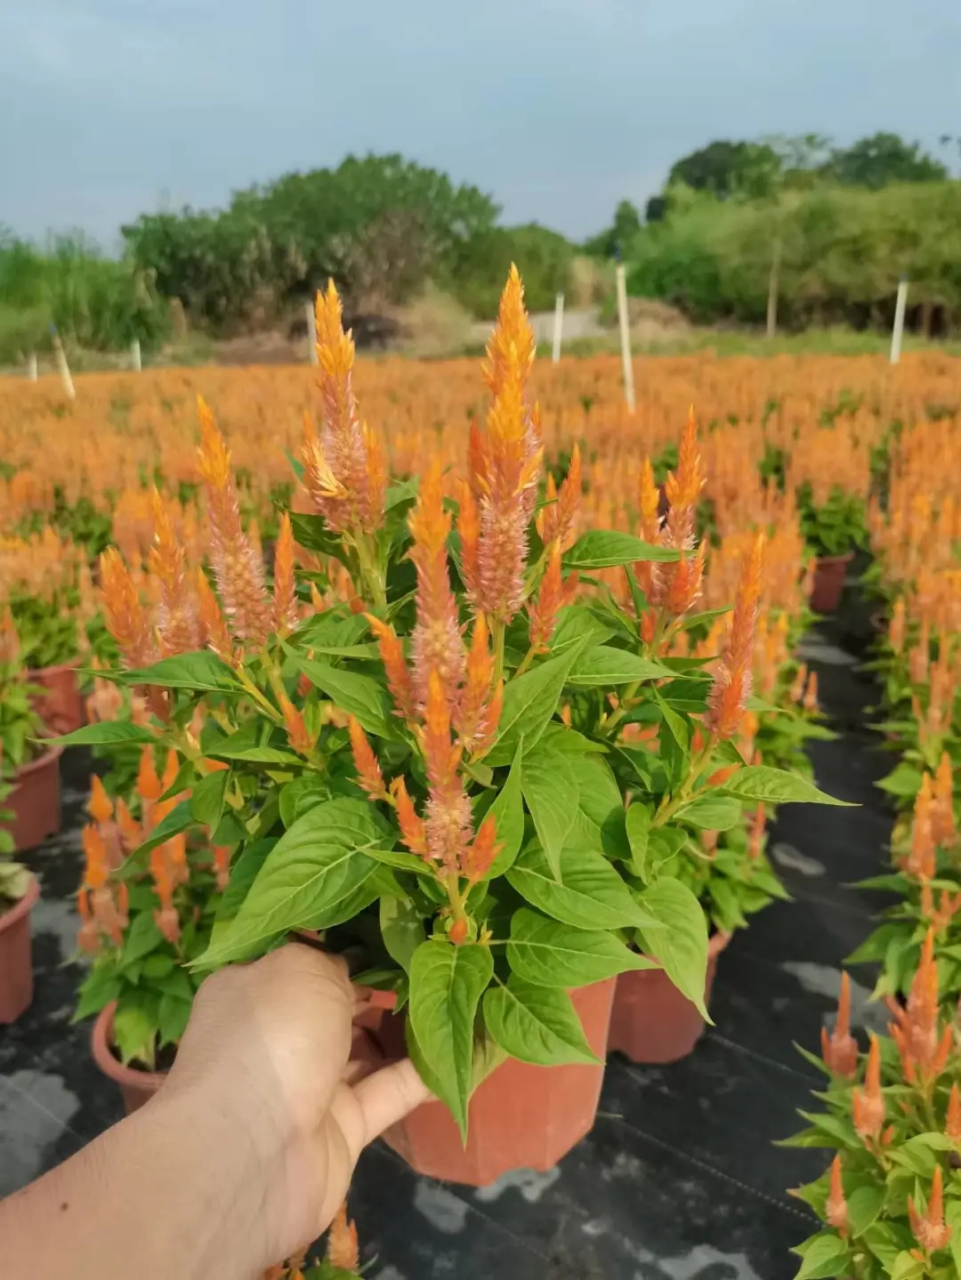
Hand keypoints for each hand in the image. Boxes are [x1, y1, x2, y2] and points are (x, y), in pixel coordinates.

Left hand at [160, 943, 428, 1267]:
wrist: (254, 1151)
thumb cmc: (271, 1034)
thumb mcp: (301, 967)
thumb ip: (332, 962)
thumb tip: (351, 972)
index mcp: (253, 990)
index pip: (300, 961)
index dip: (345, 945)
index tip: (394, 927)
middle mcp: (277, 1035)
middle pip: (336, 1004)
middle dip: (382, 984)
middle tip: (437, 958)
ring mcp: (309, 1085)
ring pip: (367, 1047)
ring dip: (409, 1026)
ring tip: (460, 993)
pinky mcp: (343, 1128)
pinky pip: (391, 1091)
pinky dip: (425, 1072)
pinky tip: (470, 1046)